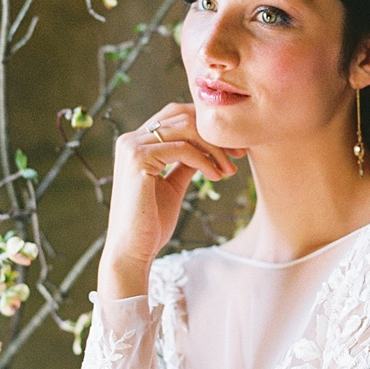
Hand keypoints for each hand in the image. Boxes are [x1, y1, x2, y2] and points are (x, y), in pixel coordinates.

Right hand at [98, 102, 239, 297]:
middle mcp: (130, 139)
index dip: (207, 127)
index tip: (233, 148)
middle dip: (214, 134)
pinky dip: (204, 160)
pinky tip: (216, 176)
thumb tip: (206, 149)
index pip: (176, 116)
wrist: (133, 251)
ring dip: (214, 148)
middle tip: (239, 154)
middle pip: (182, 117)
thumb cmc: (151, 223)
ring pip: (185, 130)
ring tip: (229, 169)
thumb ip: (184, 164)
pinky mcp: (137, 159)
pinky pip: (182, 149)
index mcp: (137, 143)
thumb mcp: (173, 186)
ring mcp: (132, 147)